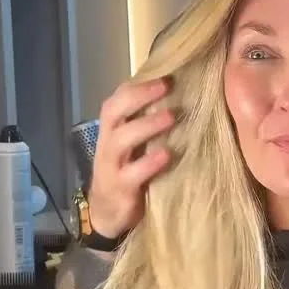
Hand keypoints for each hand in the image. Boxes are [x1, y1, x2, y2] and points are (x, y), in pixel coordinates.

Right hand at [88, 77, 174, 238]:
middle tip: (166, 87)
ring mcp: (111, 165)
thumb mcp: (134, 146)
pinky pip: (132, 173)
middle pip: (114, 111)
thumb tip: (180, 98)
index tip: (165, 76)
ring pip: (121, 139)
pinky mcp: (120, 188)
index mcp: (113, 128)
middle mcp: (108, 142)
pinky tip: (166, 155)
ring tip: (170, 117)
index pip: (118, 98)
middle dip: (139, 96)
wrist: (108, 213)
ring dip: (146, 125)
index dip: (138, 86)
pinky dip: (149, 163)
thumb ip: (147, 125)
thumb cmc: (127, 171)